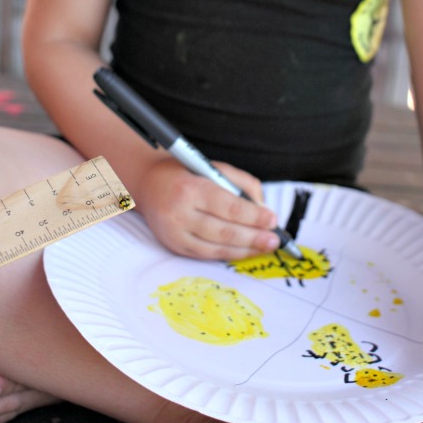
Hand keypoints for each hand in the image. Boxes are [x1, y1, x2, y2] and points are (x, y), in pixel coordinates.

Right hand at [133, 158, 280, 259]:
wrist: (148, 185)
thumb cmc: (186, 174)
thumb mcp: (213, 168)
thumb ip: (241, 184)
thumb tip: (262, 208)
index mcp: (191, 188)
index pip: (228, 206)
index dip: (253, 216)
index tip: (272, 219)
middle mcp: (180, 213)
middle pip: (224, 230)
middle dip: (253, 237)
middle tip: (274, 239)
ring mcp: (175, 233)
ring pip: (216, 247)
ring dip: (244, 249)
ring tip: (265, 247)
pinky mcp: (174, 246)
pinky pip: (206, 254)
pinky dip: (228, 254)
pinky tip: (245, 251)